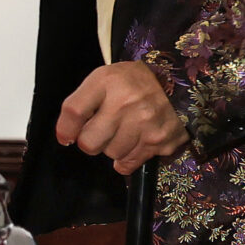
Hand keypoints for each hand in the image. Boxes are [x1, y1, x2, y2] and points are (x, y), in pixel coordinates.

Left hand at [56, 59, 188, 174]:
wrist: (178, 85)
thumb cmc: (132, 84)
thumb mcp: (103, 80)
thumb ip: (80, 103)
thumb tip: (66, 137)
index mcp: (108, 81)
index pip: (74, 112)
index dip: (66, 130)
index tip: (67, 136)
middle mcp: (127, 101)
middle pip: (89, 143)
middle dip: (91, 140)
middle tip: (103, 129)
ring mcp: (146, 122)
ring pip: (111, 154)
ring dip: (113, 147)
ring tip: (125, 129)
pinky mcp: (161, 140)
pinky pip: (129, 164)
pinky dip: (128, 157)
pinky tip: (136, 140)